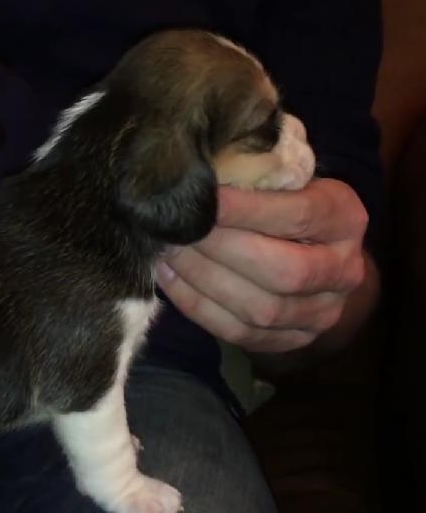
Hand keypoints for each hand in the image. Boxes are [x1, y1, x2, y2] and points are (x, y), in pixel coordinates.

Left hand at [156, 179, 373, 353]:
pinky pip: (238, 332)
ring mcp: (321, 313)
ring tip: (168, 251)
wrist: (315, 253)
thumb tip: (200, 171)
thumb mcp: (285, 180)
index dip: (246, 210)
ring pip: (260, 309)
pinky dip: (196, 305)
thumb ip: (256, 176)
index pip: (298, 216)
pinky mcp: (292, 341)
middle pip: (283, 272)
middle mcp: (344, 272)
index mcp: (345, 220)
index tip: (202, 197)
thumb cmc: (286, 203)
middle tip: (178, 229)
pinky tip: (169, 277)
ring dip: (202, 280)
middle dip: (221, 250)